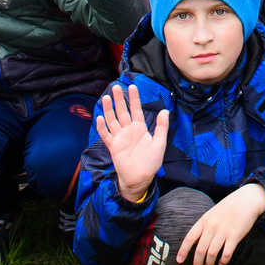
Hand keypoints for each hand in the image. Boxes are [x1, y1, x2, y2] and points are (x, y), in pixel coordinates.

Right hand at [95, 83, 169, 203]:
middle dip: (119, 100)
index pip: (135, 109)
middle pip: (122, 111)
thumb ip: (161, 127)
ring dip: (109, 110)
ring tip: (106, 98)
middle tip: (116, 87)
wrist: (141, 177)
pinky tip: (99, 118)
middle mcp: (128, 130)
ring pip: (112, 120)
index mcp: (139, 128)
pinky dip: (102, 127)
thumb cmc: (151, 161)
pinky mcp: (113, 146)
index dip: (134, 98)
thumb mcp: (160, 143)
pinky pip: (106, 135)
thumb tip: (165, 110)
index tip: (132, 86)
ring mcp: (120, 137)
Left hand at [181, 185, 264, 264]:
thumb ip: (203, 227)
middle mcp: (212, 226)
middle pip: (200, 250)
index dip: (183, 251)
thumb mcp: (211, 214)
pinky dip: (223, 261)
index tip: (179, 260)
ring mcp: (223, 231)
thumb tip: (196, 243)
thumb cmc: (227, 208)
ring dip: (209, 264)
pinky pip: (226, 253)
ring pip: (212, 253)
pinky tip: (222, 263)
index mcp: (203, 221)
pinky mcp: (235, 236)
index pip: (189, 238)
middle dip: (197, 263)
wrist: (246, 200)